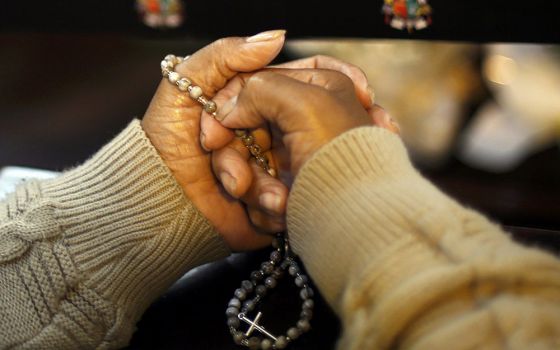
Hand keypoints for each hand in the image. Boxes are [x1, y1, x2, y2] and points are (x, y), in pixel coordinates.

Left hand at [141, 31, 374, 249]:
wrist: (155, 201)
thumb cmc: (163, 140)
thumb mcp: (183, 86)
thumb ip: (225, 55)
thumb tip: (278, 36)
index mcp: (257, 103)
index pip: (303, 87)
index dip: (337, 87)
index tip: (364, 94)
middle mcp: (271, 133)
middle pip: (306, 132)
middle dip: (304, 146)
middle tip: (282, 155)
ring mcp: (274, 169)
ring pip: (300, 170)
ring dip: (273, 182)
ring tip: (244, 189)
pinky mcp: (272, 204)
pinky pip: (289, 203)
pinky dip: (273, 206)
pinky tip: (255, 205)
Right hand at [206, 68, 398, 232]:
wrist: (359, 217)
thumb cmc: (340, 157)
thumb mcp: (305, 104)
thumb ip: (260, 89)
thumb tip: (230, 109)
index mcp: (318, 86)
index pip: (259, 83)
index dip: (231, 106)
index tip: (212, 135)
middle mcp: (308, 117)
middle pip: (248, 127)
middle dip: (239, 159)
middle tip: (237, 182)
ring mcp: (298, 153)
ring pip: (249, 161)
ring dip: (257, 187)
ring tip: (278, 202)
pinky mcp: (292, 183)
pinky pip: (259, 187)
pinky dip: (267, 203)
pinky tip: (284, 208)